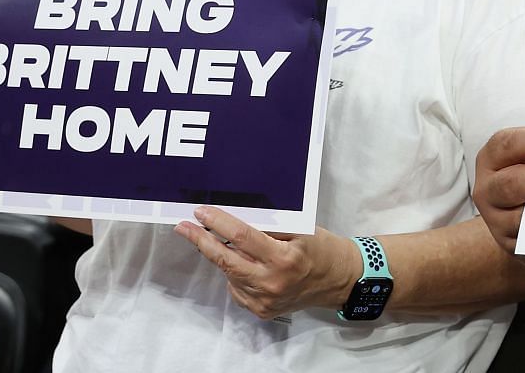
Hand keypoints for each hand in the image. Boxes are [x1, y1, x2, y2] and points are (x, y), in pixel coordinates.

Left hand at [176, 206, 359, 319]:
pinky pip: (238, 289)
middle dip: (202, 242)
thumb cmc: (322, 249)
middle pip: (226, 260)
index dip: (219, 224)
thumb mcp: (301, 230)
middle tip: (184, 228)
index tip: (201, 213)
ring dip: (222, 257)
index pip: (242, 238)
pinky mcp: (262, 311)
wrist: (340, 281)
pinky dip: (236, 275)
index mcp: (283, 258)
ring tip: (221, 242)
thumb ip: (269, 228)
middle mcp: (271, 283)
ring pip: (230, 275)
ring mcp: (264, 301)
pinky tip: (246, 266)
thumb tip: (235, 221)